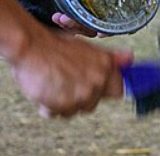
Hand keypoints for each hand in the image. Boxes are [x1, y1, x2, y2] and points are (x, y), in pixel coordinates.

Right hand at [9, 29, 132, 117]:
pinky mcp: (64, 105)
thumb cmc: (53, 45)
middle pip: (93, 102)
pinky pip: (57, 113)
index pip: (118, 89)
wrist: (30, 47)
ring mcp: (81, 94)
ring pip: (75, 109)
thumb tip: (129, 57)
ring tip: (53, 81)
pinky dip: (49, 105)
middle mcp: (97, 80)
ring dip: (64, 100)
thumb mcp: (84, 46)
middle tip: (66, 78)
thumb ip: (108, 57)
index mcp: (104, 64)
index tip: (98, 86)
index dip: (107, 88)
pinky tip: (45, 88)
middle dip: (80, 94)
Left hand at [52, 0, 159, 36]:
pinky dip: (64, 21)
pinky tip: (57, 16)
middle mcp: (105, 9)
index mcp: (119, 2)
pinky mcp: (75, 6)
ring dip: (71, 27)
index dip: (111, 30)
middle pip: (97, 29)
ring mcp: (90, 10)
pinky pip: (71, 20)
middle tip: (69, 21)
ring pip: (83, 28)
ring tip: (59, 17)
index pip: (119, 25)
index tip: (101, 32)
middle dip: (83, 28)